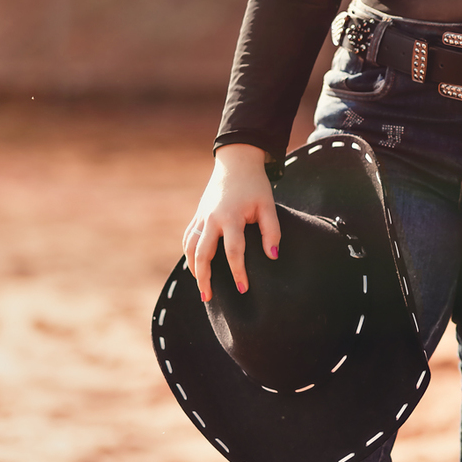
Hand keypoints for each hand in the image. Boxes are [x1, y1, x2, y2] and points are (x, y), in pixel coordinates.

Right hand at [183, 144, 280, 303]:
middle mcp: (212, 218)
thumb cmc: (256, 186)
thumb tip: (272, 256)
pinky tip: (195, 267)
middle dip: (205, 278)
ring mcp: (202, 216)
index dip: (238, 272)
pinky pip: (188, 238)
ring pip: (190, 247)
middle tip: (209, 298)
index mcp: (231, 217)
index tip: (243, 289)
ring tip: (202, 288)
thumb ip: (271, 231)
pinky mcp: (197, 215)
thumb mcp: (268, 206)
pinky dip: (189, 254)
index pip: (233, 251)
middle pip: (203, 254)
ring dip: (194, 269)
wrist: (236, 163)